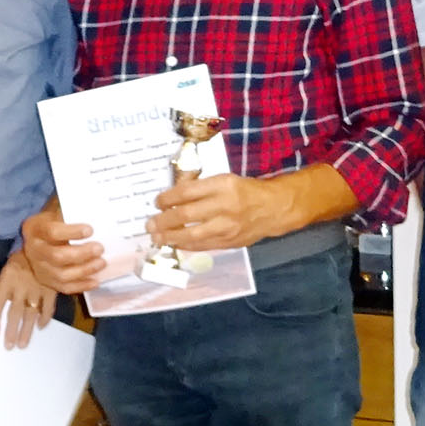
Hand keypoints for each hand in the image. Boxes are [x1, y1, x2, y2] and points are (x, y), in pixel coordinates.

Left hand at [0, 247, 55, 349]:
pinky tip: (41, 327)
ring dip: (26, 331)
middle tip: (9, 346)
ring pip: (30, 315)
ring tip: (23, 344)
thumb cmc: (22, 258)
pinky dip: (44, 319)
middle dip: (11, 332)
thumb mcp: (9, 270)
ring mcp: (36, 289)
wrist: (43, 243)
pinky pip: (47, 308)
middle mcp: (20, 288)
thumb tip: (1, 311)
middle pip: (13, 314)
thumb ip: (6, 289)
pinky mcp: (50, 289)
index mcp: (6, 282)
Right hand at [20, 203, 103, 293]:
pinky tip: (96, 281)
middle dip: (82, 254)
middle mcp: (34, 249)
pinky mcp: (47, 281)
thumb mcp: (57, 211)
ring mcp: (39, 268)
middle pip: (57, 256)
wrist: (39, 238)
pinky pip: (64, 287)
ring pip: (61, 275)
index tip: (90, 230)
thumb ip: (71, 213)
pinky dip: (81, 285)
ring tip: (101, 263)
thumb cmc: (54, 222)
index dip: (72, 232)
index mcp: (35, 228)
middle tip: (100, 248)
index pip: (52, 232)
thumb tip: (97, 217)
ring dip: (84, 270)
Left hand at [150, 171, 293, 251]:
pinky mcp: (229, 242)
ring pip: (192, 234)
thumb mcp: (225, 180)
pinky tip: (174, 243)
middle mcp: (225, 205)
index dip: (168, 198)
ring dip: (170, 237)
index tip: (157, 202)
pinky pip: (202, 245)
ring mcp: (227, 226)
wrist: (274, 209)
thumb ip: (202, 188)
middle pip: (186, 214)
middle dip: (163, 220)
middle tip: (150, 224)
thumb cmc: (245, 191)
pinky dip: (185, 245)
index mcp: (223, 185)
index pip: (187, 191)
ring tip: (156, 237)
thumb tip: (173, 197)